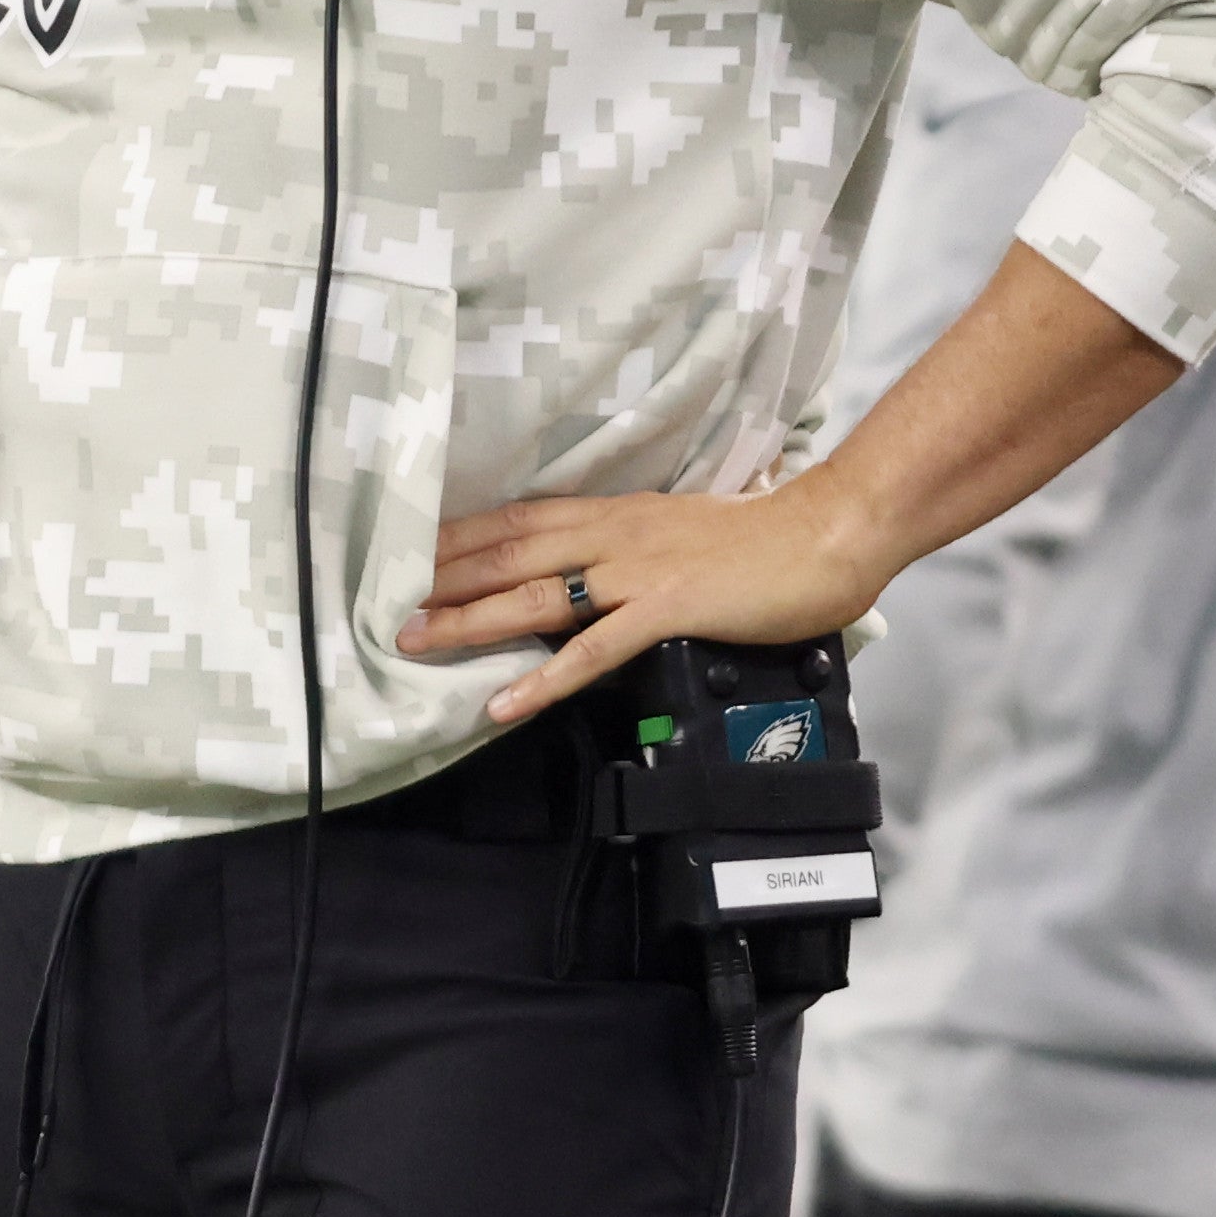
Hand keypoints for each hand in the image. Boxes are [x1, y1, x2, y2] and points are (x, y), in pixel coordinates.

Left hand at [410, 476, 904, 726]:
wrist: (828, 534)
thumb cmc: (767, 539)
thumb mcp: (682, 533)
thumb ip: (636, 551)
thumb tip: (601, 575)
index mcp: (617, 514)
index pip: (519, 521)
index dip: (460, 539)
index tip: (409, 557)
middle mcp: (615, 535)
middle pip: (509, 554)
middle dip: (444, 581)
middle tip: (387, 606)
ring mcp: (638, 573)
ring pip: (534, 597)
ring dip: (471, 622)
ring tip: (418, 643)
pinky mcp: (667, 610)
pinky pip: (591, 650)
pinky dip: (542, 678)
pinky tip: (505, 702)